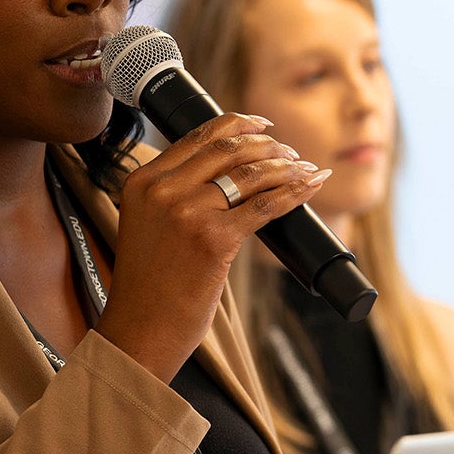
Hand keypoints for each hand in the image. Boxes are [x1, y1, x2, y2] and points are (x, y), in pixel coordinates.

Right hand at [97, 114, 328, 381]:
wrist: (141, 330)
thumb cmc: (151, 286)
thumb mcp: (149, 225)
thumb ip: (175, 194)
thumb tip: (229, 174)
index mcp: (143, 180)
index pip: (198, 135)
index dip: (238, 124)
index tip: (264, 126)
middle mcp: (162, 189)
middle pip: (228, 149)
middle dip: (268, 146)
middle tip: (291, 152)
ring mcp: (187, 212)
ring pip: (250, 173)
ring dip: (286, 166)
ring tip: (305, 168)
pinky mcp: (214, 239)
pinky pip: (266, 205)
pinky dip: (295, 192)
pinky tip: (312, 185)